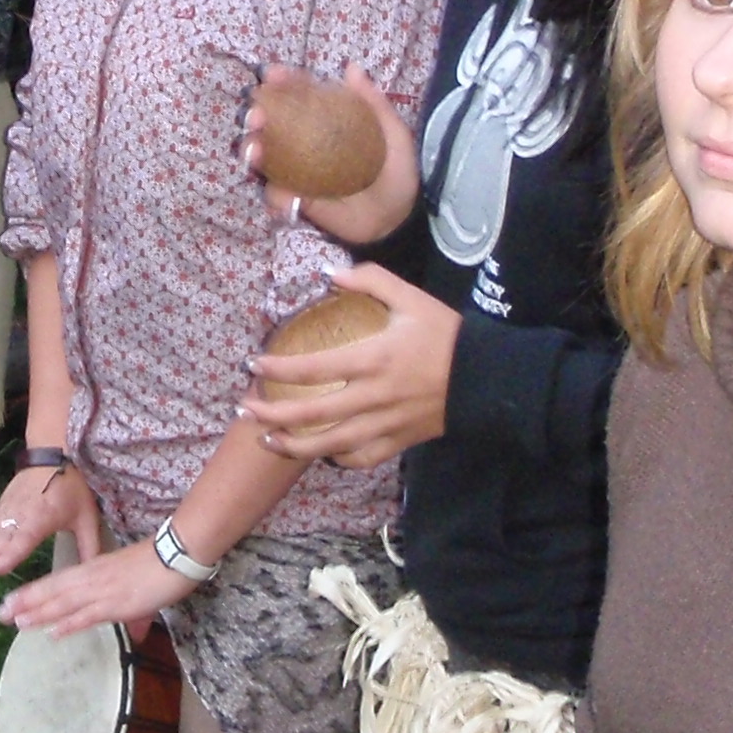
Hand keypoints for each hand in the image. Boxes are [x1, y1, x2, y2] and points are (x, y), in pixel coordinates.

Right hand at [0, 460, 104, 582]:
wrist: (55, 454)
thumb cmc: (73, 487)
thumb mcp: (87, 516)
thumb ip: (90, 546)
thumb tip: (94, 575)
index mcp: (45, 515)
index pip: (26, 536)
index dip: (13, 551)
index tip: (0, 567)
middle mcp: (22, 512)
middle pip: (2, 536)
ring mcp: (7, 509)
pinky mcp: (0, 508)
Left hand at [0, 541, 190, 638]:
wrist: (175, 554)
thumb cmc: (155, 564)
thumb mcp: (127, 579)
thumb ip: (118, 599)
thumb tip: (120, 622)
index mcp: (91, 569)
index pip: (55, 582)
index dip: (32, 592)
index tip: (10, 601)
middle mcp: (91, 579)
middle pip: (52, 591)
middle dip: (25, 603)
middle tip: (0, 614)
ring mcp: (102, 592)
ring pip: (64, 603)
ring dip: (39, 613)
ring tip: (16, 622)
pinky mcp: (117, 604)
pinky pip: (88, 616)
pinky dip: (70, 624)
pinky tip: (53, 633)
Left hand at [243, 259, 457, 467]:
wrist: (487, 379)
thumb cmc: (447, 335)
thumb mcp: (410, 298)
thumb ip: (371, 281)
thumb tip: (331, 274)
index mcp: (372, 359)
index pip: (313, 368)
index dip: (278, 370)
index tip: (252, 366)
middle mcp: (372, 397)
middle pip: (312, 414)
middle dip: (273, 415)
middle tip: (244, 411)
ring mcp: (385, 424)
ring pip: (330, 444)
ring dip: (293, 446)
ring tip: (266, 442)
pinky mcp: (398, 442)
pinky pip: (361, 458)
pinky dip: (336, 458)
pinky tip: (319, 453)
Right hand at [245, 62, 419, 247]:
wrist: (397, 217)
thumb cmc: (396, 172)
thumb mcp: (394, 134)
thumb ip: (375, 104)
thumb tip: (351, 68)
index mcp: (328, 121)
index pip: (301, 96)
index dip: (284, 83)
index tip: (273, 75)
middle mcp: (307, 142)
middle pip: (274, 124)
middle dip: (258, 115)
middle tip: (256, 116)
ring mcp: (299, 172)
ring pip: (266, 157)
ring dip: (253, 150)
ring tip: (255, 151)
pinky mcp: (298, 200)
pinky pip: (278, 195)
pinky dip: (276, 194)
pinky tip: (284, 195)